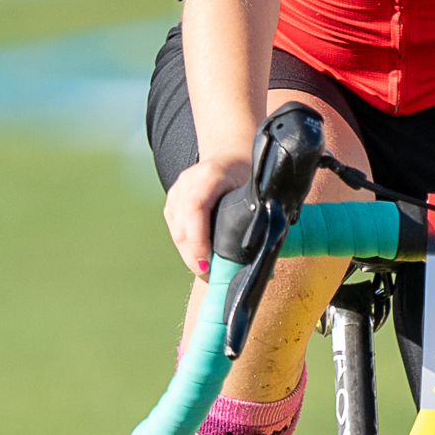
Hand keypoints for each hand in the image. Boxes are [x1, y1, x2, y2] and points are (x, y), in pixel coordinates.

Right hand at [164, 149, 250, 273]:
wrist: (230, 156)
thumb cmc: (248, 177)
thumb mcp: (256, 191)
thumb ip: (255, 218)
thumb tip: (263, 259)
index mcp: (211, 174)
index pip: (195, 206)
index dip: (198, 237)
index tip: (206, 263)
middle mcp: (188, 181)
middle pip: (182, 226)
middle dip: (195, 257)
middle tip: (213, 278)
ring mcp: (176, 192)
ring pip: (176, 233)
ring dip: (191, 257)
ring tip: (209, 274)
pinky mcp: (171, 204)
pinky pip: (175, 232)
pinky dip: (187, 249)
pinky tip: (201, 261)